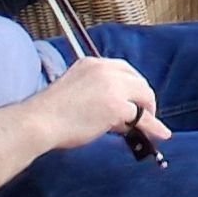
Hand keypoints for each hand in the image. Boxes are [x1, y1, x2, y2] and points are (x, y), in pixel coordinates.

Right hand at [28, 57, 170, 149]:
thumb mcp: (75, 91)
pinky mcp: (116, 106)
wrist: (38, 122)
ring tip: (147, 127)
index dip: (132, 87)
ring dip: (147, 112)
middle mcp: (104, 69)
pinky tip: (158, 133)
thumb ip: (96, 93)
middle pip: (137, 81)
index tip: (135, 100)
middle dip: (143, 99)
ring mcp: (112, 86)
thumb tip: (119, 114)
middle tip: (143, 115)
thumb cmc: (50, 114)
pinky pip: (141, 117)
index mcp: (91, 63)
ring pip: (143, 96)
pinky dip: (152, 126)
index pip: (123, 69)